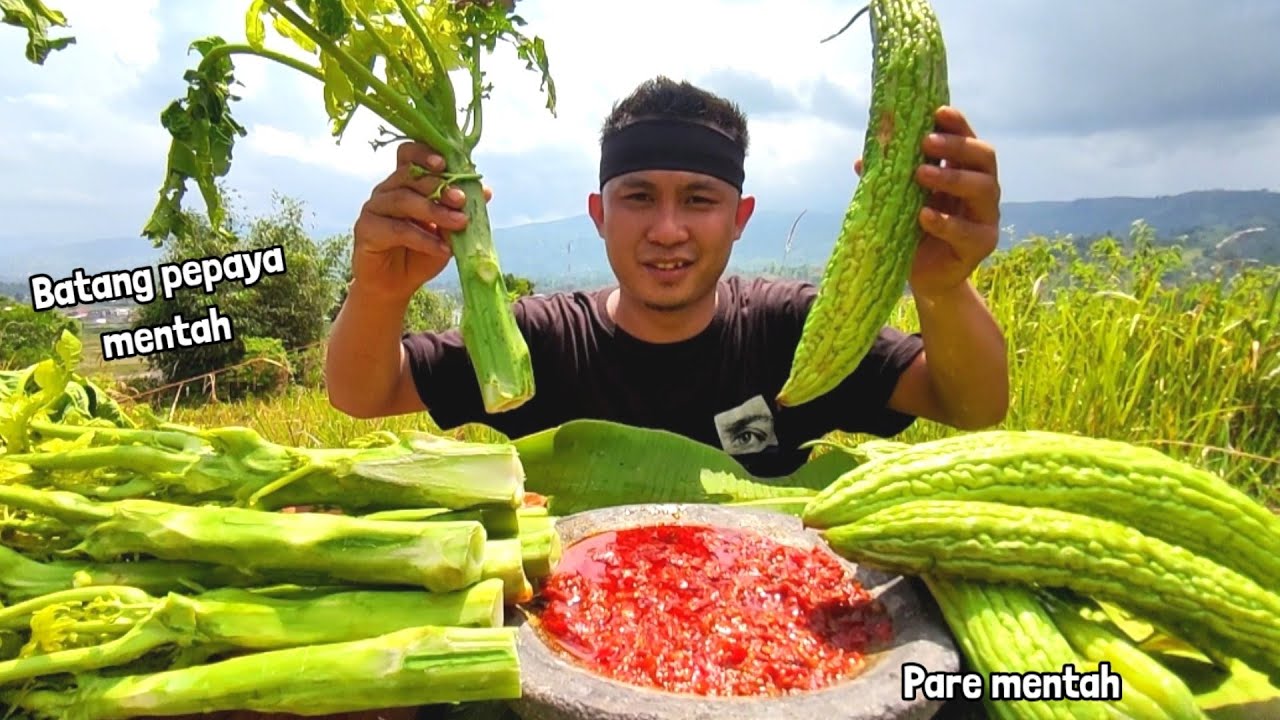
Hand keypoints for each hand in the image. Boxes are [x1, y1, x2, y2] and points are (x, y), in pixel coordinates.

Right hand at [351, 142, 492, 302]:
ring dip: (435, 212)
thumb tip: (486, 191)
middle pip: (409, 177)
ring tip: (460, 224)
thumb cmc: (421, 253)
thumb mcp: (446, 231)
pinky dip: (423, 239)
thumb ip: (460, 210)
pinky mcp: (366, 230)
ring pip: (403, 200)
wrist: (395, 286)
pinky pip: (397, 230)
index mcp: (404, 183)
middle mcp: (386, 190)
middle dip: (439, 187)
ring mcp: (373, 208)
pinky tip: (442, 248)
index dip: (424, 153)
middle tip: (462, 200)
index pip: (408, 155)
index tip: (445, 163)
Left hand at [854, 106, 1000, 299]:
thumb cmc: (913, 230)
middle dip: (956, 146)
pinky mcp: (982, 244)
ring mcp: (986, 217)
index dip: (958, 124)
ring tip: (921, 174)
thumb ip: (889, 179)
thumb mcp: (899, 200)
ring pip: (983, 189)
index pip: (968, 140)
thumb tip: (862, 160)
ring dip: (951, 177)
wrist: (925, 276)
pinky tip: (924, 215)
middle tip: (926, 142)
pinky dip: (945, 221)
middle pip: (984, 158)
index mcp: (965, 171)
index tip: (937, 112)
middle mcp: (982, 189)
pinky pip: (968, 231)